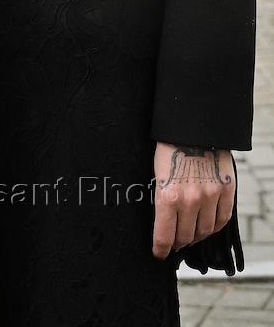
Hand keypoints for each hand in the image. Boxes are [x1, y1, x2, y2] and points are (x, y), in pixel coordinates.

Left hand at [152, 142, 234, 259]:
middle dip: (178, 242)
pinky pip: (222, 219)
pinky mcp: (226, 190)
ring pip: (204, 231)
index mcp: (167, 196)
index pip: (164, 236)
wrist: (192, 127)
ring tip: (190, 233)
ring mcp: (210, 196)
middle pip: (185, 236)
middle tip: (174, 242)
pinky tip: (206, 224)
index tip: (159, 254)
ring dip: (196, 235)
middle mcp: (190, 200)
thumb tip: (162, 223)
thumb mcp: (156, 174)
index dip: (160, 249)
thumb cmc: (168, 148)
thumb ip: (161, 199)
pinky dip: (213, 226)